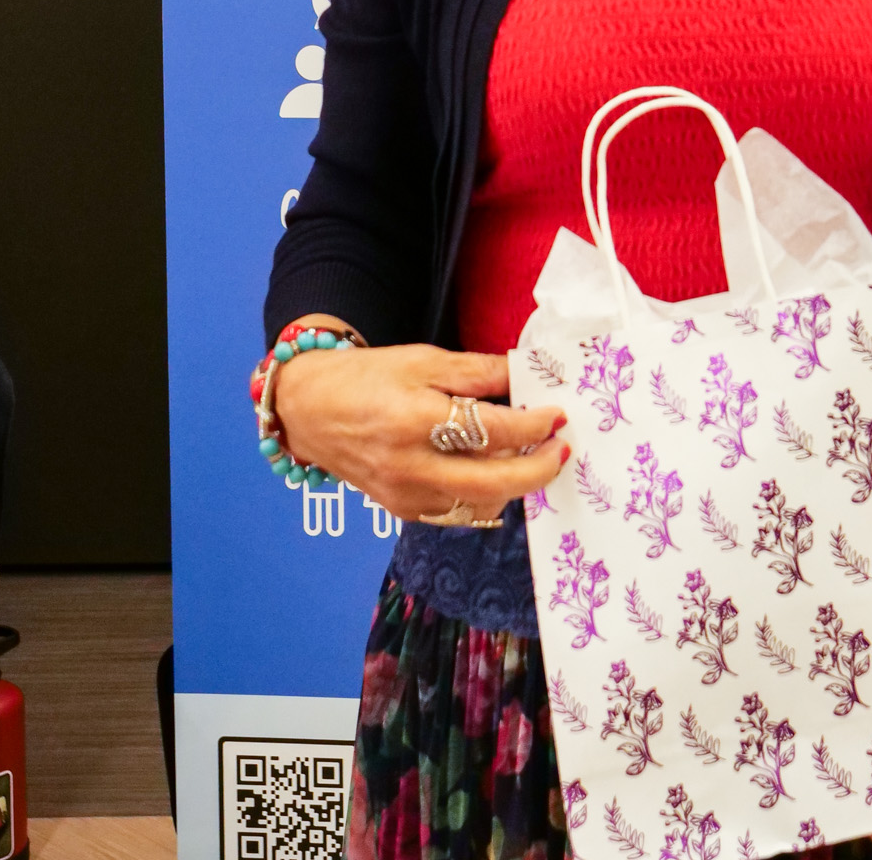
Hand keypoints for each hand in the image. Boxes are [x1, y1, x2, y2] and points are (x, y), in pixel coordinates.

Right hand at [273, 336, 567, 523]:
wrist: (309, 409)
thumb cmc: (367, 377)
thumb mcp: (423, 359)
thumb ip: (477, 371)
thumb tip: (527, 372)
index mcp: (417, 419)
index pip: (494, 430)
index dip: (533, 424)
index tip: (558, 414)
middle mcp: (411, 466)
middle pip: (494, 482)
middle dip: (538, 469)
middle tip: (562, 450)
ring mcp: (405, 495)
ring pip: (479, 503)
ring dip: (513, 484)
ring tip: (532, 456)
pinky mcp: (400, 510)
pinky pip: (456, 512)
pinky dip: (483, 496)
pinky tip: (497, 474)